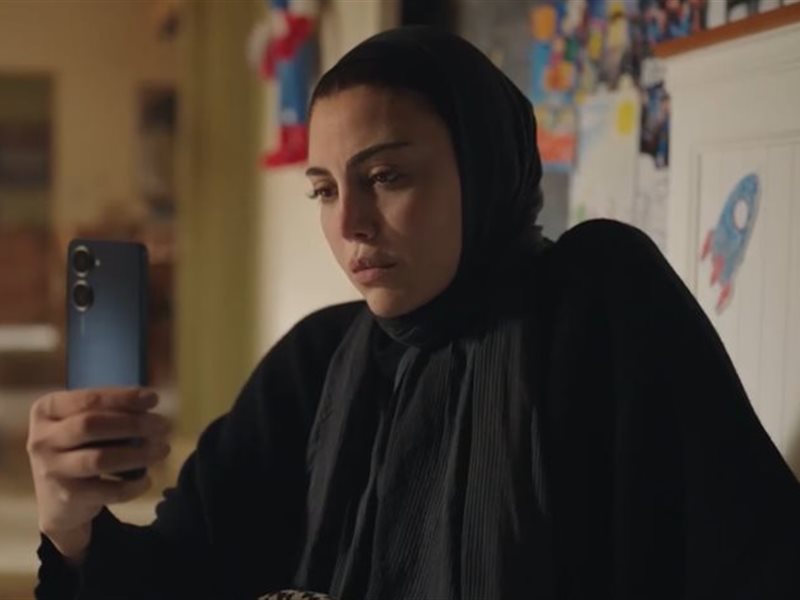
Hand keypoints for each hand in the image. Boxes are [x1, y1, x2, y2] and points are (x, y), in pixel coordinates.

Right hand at [27, 388, 170, 563]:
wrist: (56, 501)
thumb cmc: (77, 448)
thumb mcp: (80, 423)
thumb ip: (107, 409)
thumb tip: (149, 400)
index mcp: (46, 411)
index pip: (87, 399)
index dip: (123, 397)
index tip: (154, 398)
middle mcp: (42, 439)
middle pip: (91, 425)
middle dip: (133, 423)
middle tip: (163, 425)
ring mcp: (51, 470)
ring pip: (100, 459)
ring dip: (138, 453)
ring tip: (163, 449)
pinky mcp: (67, 497)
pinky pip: (108, 490)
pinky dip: (133, 485)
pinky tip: (148, 479)